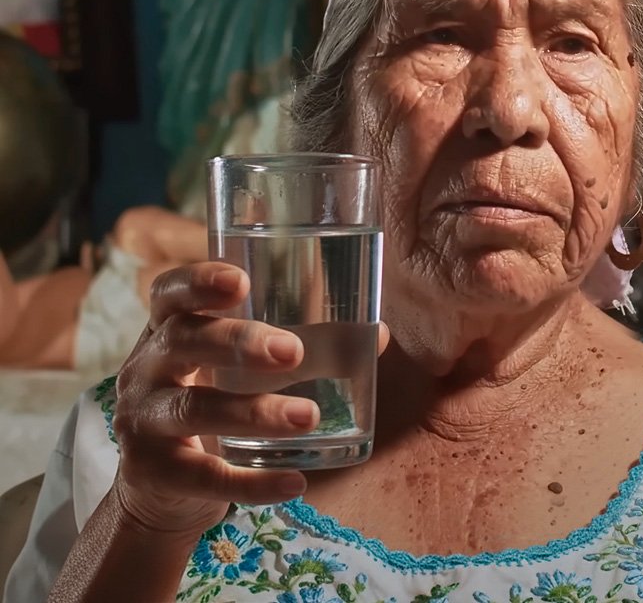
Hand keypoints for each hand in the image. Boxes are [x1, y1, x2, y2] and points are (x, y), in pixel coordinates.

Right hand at [110, 263, 387, 538]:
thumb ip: (294, 343)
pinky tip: (295, 482)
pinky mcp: (153, 473)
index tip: (241, 280)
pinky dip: (251, 482)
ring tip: (308, 417)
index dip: (198, 281)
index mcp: (166, 329)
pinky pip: (203, 477)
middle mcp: (145, 367)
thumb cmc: (212, 398)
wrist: (160, 486)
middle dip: (237, 341)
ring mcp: (142, 421)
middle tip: (292, 351)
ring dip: (254, 412)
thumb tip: (375, 334)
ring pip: (194, 409)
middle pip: (182, 340)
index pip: (169, 293)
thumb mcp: (234, 366)